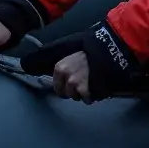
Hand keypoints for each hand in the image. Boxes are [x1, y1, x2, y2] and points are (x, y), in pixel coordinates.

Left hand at [20, 21, 135, 101]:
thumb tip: (37, 67)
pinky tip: (99, 83)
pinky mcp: (88, 91)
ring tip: (93, 79)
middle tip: (85, 79)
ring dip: (85, 92)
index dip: (64, 86)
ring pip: (77, 97)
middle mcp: (66, 76)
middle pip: (66, 93)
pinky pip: (89, 99)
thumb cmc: (93, 48)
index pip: (56, 86)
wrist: (111, 49)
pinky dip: (94, 94)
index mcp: (60, 66)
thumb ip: (62, 63)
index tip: (71, 82)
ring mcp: (77, 85)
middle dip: (74, 90)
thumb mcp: (73, 50)